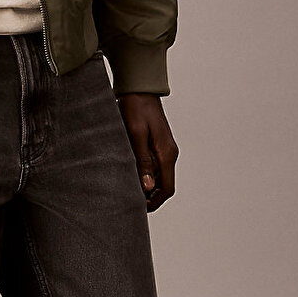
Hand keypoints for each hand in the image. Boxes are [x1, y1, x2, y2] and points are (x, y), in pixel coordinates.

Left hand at [116, 94, 178, 212]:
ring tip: (128, 189)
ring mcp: (165, 148)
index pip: (166, 188)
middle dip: (150, 196)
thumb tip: (146, 187)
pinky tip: (130, 173)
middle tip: (131, 202)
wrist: (138, 88)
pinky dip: (145, 173)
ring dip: (147, 185)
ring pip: (159, 175)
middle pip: (164, 185)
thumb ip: (142, 160)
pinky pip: (155, 165)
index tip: (139, 208)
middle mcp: (169, 153)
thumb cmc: (135, 108)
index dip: (154, 201)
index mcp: (166, 153)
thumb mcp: (136, 134)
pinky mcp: (158, 143)